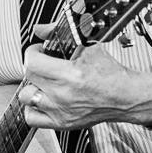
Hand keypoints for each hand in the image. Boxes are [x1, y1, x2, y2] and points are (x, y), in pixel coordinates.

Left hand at [19, 24, 151, 129]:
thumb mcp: (88, 46)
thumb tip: (40, 28)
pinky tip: (44, 99)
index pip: (32, 62)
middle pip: (28, 77)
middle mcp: (62, 96)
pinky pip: (32, 118)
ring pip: (26, 97)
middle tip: (44, 63)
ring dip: (32, 87)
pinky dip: (33, 108)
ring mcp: (60, 112)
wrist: (125, 97)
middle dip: (34, 66)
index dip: (33, 52)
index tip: (40, 51)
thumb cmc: (110, 73)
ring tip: (44, 82)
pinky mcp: (62, 123)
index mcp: (70, 75)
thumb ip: (60, 34)